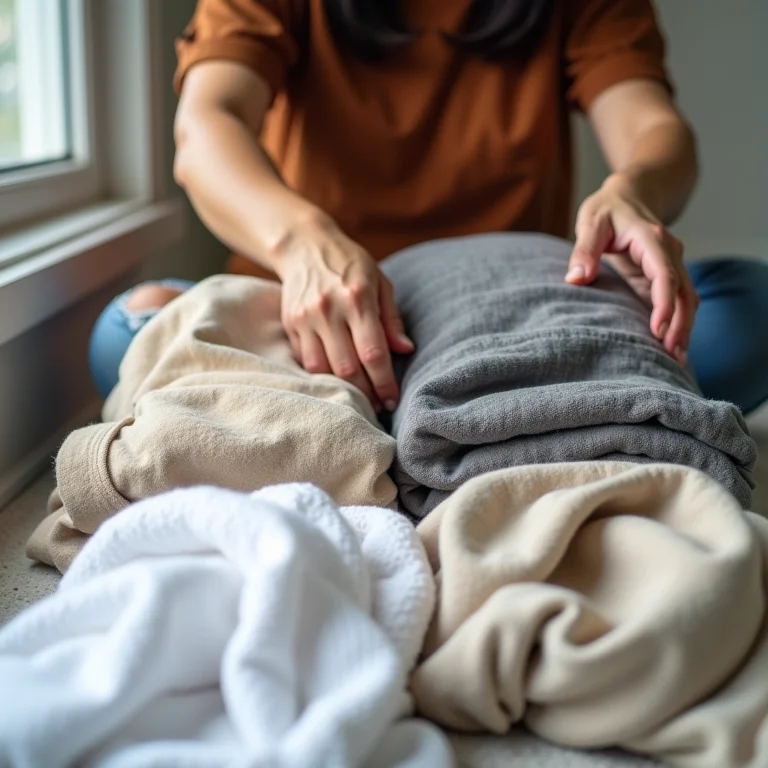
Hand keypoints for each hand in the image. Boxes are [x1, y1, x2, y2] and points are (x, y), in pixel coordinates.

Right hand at [275, 213, 413, 410]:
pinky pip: (305, 360)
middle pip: (347, 367)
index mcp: (357, 299)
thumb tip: (405, 350)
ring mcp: (305, 318)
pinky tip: (335, 378)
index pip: (373, 353)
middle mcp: (329, 310)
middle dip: (365, 393)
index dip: (384, 383)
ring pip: (322, 369)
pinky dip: (321, 374)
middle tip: (378, 405)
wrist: (305, 246)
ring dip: (342, 388)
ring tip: (358, 396)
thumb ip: (391, 319)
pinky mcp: (290, 324)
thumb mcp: (380, 283)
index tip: (392, 400)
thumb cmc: (351, 265)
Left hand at [565, 173, 698, 363]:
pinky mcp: (665, 275)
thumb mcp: (591, 222)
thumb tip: (575, 279)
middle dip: (680, 325)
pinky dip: (679, 322)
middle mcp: (669, 251)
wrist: (630, 194)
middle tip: (672, 357)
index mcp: (651, 239)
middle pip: (684, 292)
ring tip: (676, 360)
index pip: (664, 274)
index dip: (664, 303)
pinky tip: (672, 345)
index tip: (658, 330)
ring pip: (687, 299)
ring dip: (684, 328)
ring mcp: (671, 264)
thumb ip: (584, 250)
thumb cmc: (607, 208)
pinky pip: (679, 300)